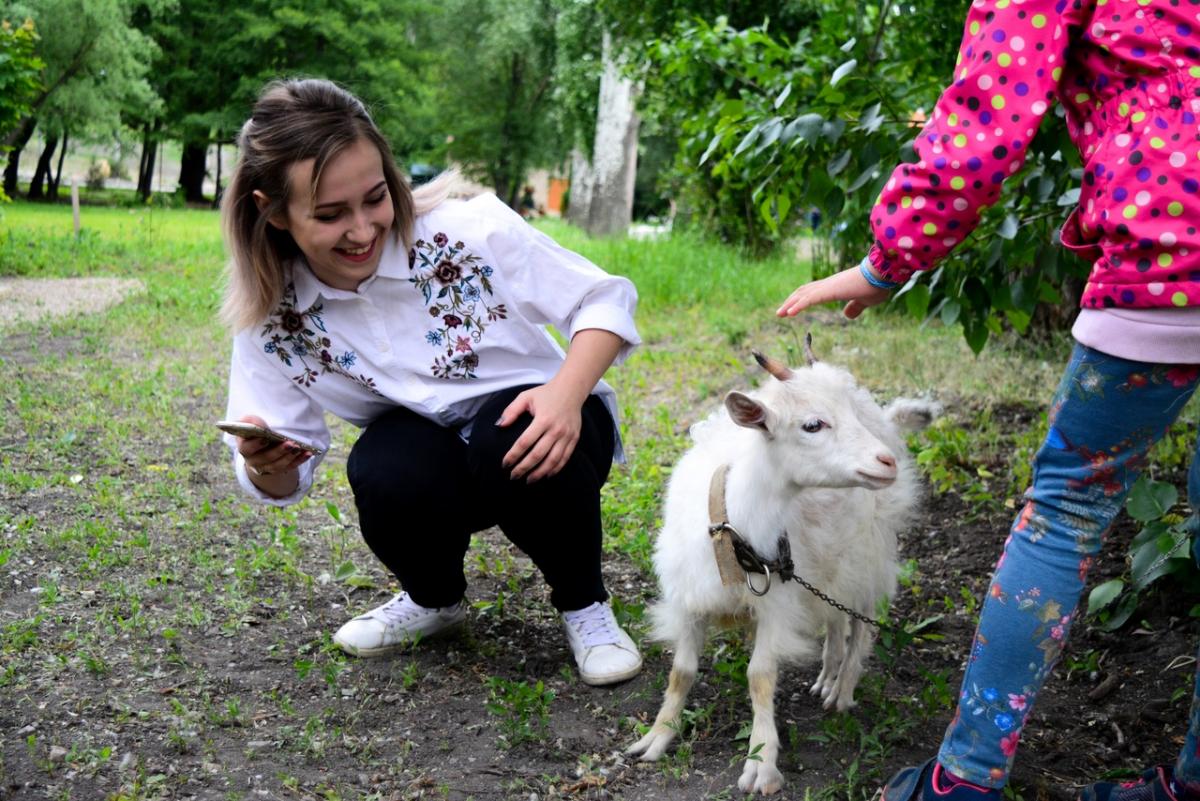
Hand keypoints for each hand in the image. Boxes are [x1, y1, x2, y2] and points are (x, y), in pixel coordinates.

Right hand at [234, 414, 311, 478]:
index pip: (246, 449)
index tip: (265, 438)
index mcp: (245, 448)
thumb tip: (258, 425)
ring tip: (299, 448)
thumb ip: (251, 421)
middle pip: (265, 458)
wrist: (261, 443)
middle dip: (279, 451)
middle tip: (291, 444)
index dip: (255, 445)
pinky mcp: (279, 470)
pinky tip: (308, 453)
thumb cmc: (256, 431)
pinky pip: (289, 467)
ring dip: (290, 457)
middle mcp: (253, 461)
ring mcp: (266, 467)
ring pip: (278, 466)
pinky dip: (299, 460)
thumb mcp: (250, 423)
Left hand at [497, 382, 582, 482]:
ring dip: (539, 473)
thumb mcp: (526, 397)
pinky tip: (546, 475)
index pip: (524, 442)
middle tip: (513, 476)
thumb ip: (511, 410)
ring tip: (529, 480)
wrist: (571, 390)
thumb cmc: (545, 394)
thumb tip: (499, 425)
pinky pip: (564, 458)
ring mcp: (567, 435)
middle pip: (537, 455)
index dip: (513, 455)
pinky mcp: (574, 438)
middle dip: (524, 468)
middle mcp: (556, 429)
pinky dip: (555, 469)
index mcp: (543, 419)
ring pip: (552, 460)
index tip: (505, 464)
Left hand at [776, 264, 892, 319]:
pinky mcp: (830, 290)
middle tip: (780, 312)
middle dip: (791, 301)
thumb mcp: (864, 301)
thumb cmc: (877, 285)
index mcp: (835, 286)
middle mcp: (828, 284)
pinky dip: (798, 305)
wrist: (883, 274)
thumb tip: (847, 315)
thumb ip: (855, 307)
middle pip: (804, 292)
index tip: (792, 308)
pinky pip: (810, 299)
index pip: (813, 292)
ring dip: (790, 304)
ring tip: (779, 314)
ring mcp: (828, 286)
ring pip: (803, 295)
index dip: (801, 299)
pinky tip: (789, 313)